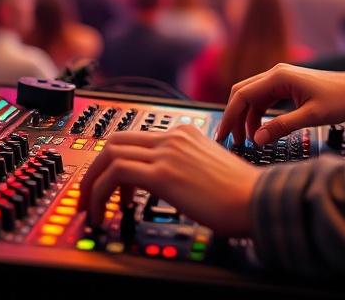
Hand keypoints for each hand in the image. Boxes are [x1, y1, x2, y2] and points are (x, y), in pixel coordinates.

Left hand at [77, 126, 260, 234]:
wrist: (257, 199)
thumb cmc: (241, 193)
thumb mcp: (209, 170)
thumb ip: (186, 168)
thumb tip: (168, 186)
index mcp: (185, 133)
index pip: (135, 139)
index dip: (114, 162)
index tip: (108, 187)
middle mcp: (174, 137)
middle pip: (115, 141)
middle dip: (93, 170)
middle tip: (88, 196)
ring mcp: (167, 152)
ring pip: (109, 154)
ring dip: (91, 183)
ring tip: (91, 209)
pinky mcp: (163, 173)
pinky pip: (115, 174)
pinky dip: (99, 192)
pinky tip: (104, 211)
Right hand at [216, 62, 344, 146]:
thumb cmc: (340, 99)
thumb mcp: (311, 116)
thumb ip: (282, 126)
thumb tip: (257, 139)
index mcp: (279, 76)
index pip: (243, 95)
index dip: (230, 116)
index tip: (223, 136)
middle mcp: (276, 74)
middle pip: (243, 93)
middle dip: (234, 117)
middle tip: (229, 140)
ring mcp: (281, 79)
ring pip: (252, 97)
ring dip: (246, 117)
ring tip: (246, 141)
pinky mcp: (286, 86)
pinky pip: (264, 99)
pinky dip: (258, 114)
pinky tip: (260, 130)